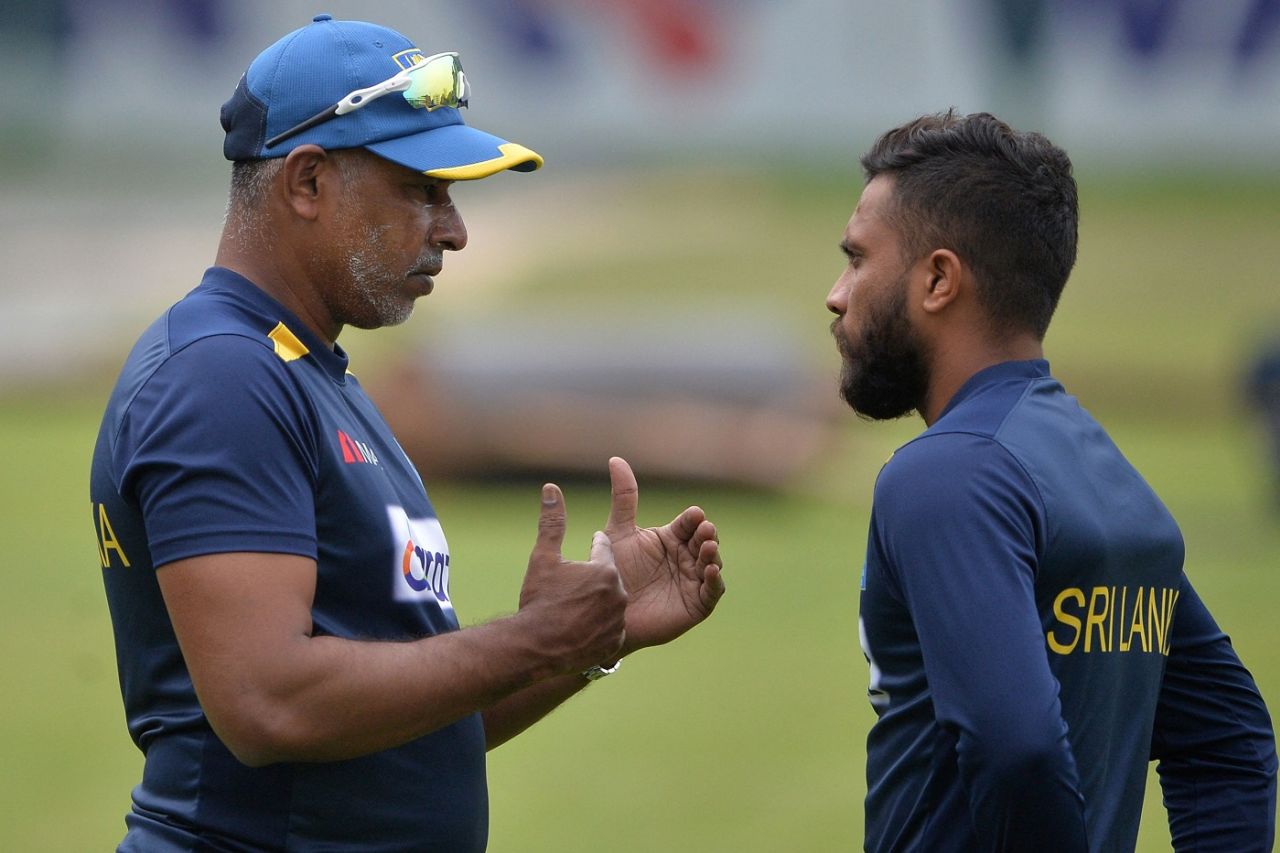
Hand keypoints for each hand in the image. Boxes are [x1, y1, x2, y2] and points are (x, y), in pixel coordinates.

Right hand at [517, 483, 626, 676]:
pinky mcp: (615, 642)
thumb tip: (551, 488)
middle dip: (593, 579)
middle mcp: (619, 593)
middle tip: (574, 587)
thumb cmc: (539, 600)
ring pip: (611, 603)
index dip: (592, 547)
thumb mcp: (543, 558)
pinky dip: (599, 627)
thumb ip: (552, 522)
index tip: (588, 547)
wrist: (534, 647)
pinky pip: (611, 629)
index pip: (603, 548)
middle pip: (609, 578)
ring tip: (575, 609)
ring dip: (597, 603)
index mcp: (605, 569)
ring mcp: (619, 620)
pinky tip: (581, 629)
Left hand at [604, 457, 724, 653]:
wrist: (607, 612)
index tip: (694, 514)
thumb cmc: (613, 572)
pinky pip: (712, 591)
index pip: (689, 523)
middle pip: (704, 540)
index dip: (693, 519)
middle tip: (703, 530)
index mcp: (671, 538)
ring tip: (708, 548)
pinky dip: (714, 581)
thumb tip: (615, 459)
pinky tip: (710, 571)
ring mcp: (694, 580)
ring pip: (712, 563)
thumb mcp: (618, 532)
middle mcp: (686, 557)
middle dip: (707, 534)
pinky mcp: (697, 604)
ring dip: (713, 554)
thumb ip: (623, 498)